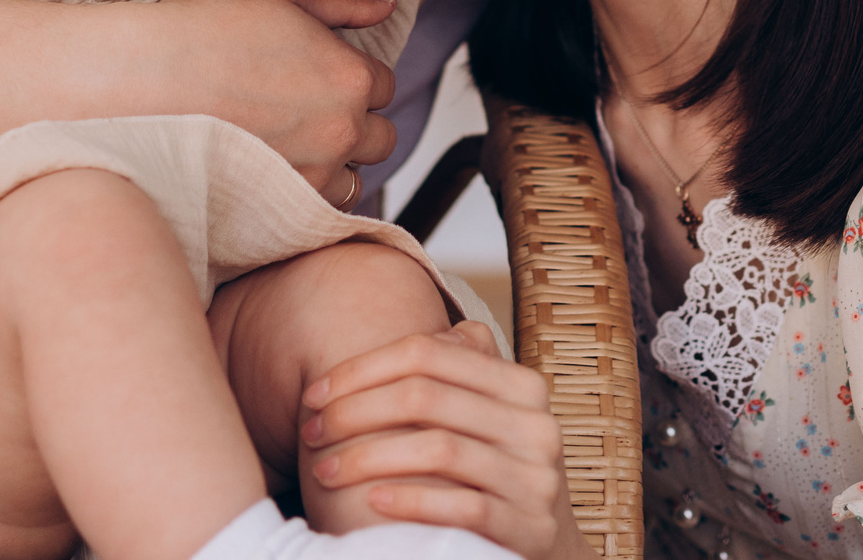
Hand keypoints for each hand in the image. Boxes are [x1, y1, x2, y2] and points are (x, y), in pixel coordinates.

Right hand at [173, 0, 398, 200]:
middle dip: (355, 123)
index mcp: (350, 77)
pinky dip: (306, 195)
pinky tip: (274, 172)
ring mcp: (313, 176)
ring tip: (292, 145)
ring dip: (336, 164)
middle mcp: (341, 131)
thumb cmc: (207, 32)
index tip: (319, 74)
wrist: (144, 85)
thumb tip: (386, 4)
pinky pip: (319, 211)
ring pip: (353, 180)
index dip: (352, 76)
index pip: (383, 84)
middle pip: (380, 137)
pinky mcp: (281, 210)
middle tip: (309, 111)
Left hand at [300, 324, 587, 559]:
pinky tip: (371, 501)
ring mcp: (536, 478)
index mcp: (521, 385)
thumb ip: (465, 370)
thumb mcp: (491, 416)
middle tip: (311, 432)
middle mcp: (535, 425)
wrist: (551, 551)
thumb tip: (431, 325)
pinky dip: (411, 500)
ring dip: (366, 458)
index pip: (428, 352)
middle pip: (425, 397)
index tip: (314, 393)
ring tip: (324, 470)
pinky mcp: (530, 528)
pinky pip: (463, 507)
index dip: (362, 369)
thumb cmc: (498, 473)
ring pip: (439, 449)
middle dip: (354, 412)